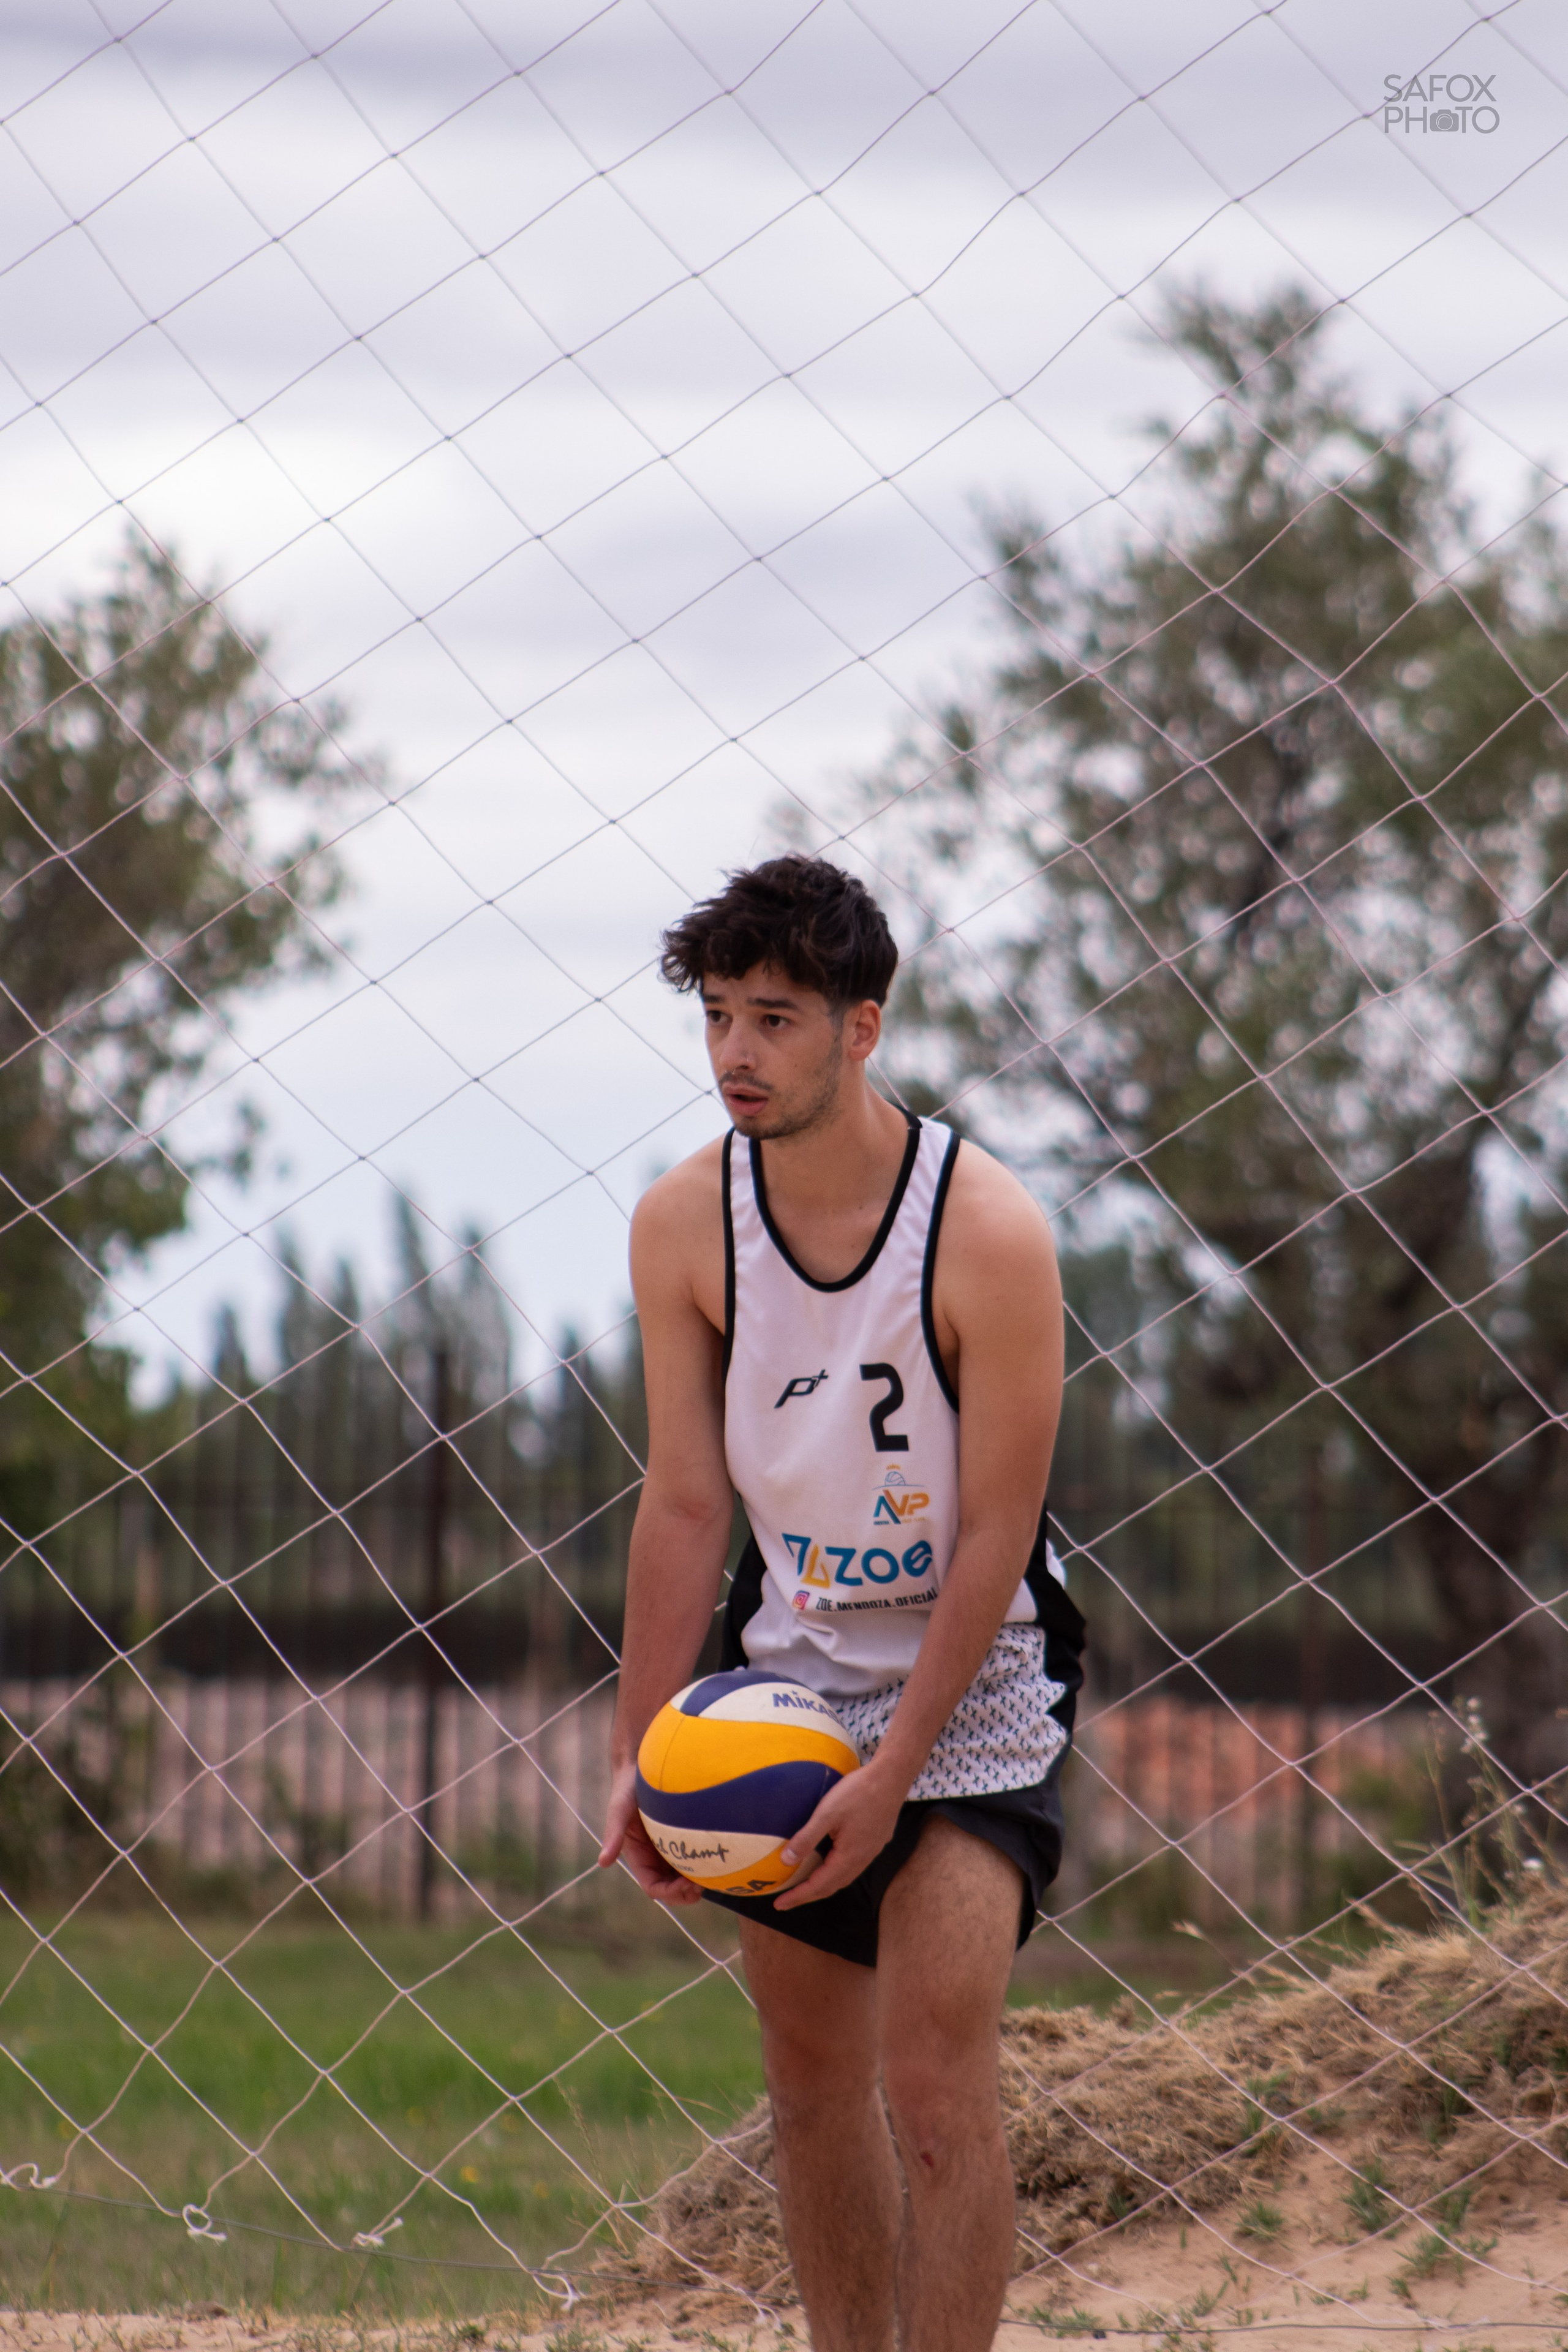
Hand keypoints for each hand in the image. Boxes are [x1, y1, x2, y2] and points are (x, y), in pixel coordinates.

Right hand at [598, 1764, 704, 1905]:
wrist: (642, 1767)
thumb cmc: (628, 1788)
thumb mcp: (619, 1810)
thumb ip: (613, 1834)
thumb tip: (602, 1862)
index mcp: (639, 1858)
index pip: (654, 1888)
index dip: (670, 1893)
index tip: (687, 1884)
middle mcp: (654, 1858)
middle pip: (671, 1889)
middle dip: (685, 1894)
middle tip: (703, 1885)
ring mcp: (669, 1850)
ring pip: (684, 1878)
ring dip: (696, 1883)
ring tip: (712, 1876)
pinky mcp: (682, 1838)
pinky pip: (694, 1859)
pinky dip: (702, 1865)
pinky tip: (716, 1858)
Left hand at [772, 1759, 907, 1909]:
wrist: (891, 1776)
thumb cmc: (859, 1792)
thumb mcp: (827, 1813)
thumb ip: (806, 1838)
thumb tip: (786, 1861)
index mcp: (848, 1857)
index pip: (819, 1885)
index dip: (798, 1896)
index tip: (779, 1905)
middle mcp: (862, 1859)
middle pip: (832, 1886)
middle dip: (808, 1895)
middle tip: (787, 1899)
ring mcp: (871, 1851)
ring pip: (844, 1877)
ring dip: (823, 1884)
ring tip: (805, 1885)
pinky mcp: (875, 1841)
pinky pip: (852, 1866)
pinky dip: (835, 1872)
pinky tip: (829, 1862)